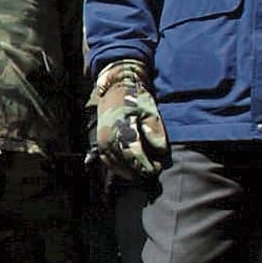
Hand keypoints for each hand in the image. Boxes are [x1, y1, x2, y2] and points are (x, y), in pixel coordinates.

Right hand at [91, 59, 169, 180]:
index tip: (157, 169)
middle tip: (153, 173)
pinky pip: (107, 160)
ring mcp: (102, 140)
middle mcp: (109, 137)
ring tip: (142, 174)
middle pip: (125, 162)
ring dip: (128, 172)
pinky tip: (128, 170)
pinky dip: (117, 168)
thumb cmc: (135, 98)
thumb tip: (161, 153)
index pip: (135, 155)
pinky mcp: (100, 141)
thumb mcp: (150, 112)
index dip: (146, 165)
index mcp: (123, 130)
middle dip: (139, 170)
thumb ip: (156, 133)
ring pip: (115, 164)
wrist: (115, 88)